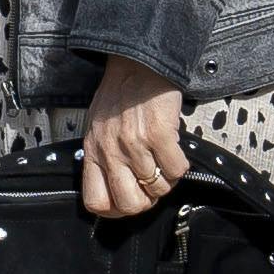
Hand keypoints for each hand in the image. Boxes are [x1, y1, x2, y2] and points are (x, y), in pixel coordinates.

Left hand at [80, 57, 189, 219]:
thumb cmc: (119, 93)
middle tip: (152, 187)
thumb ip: (102, 155)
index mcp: (93, 152)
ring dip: (167, 181)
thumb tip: (114, 184)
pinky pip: (176, 169)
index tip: (129, 202)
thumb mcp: (97, 127)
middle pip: (128, 204)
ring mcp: (135, 145)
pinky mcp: (160, 135)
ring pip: (157, 188)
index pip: (96, 202)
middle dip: (146, 202)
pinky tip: (176, 151)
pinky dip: (180, 166)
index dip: (115, 211)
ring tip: (165, 164)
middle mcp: (111, 152)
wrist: (137, 63)